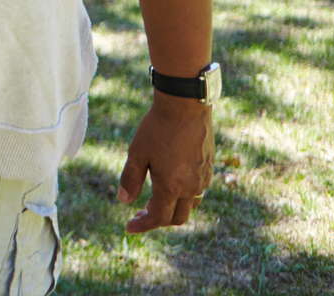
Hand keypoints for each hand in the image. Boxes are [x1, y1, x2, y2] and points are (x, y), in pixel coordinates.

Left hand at [117, 94, 212, 231]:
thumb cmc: (157, 128)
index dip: (143, 225)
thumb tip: (124, 201)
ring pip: (191, 205)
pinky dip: (184, 194)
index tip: (129, 227)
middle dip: (158, 220)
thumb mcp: (137, 153)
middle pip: (177, 217)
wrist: (185, 107)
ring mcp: (203, 178)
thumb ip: (130, 179)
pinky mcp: (209, 167)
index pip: (158, 218)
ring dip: (174, 208)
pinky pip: (198, 190)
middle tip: (140, 214)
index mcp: (172, 187)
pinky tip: (172, 182)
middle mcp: (191, 187)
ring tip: (155, 199)